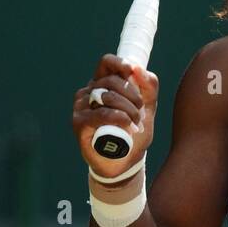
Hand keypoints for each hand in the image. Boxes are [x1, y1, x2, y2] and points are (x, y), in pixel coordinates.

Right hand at [72, 54, 158, 178]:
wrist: (125, 164)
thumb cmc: (133, 135)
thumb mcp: (146, 109)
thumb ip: (148, 88)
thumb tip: (138, 68)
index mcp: (102, 84)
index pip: (107, 63)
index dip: (120, 64)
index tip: (132, 73)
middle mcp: (88, 92)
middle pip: (112, 81)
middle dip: (133, 96)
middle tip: (141, 114)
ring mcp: (81, 107)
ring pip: (108, 96)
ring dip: (128, 109)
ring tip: (136, 124)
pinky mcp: (79, 123)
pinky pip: (101, 113)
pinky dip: (118, 117)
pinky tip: (127, 124)